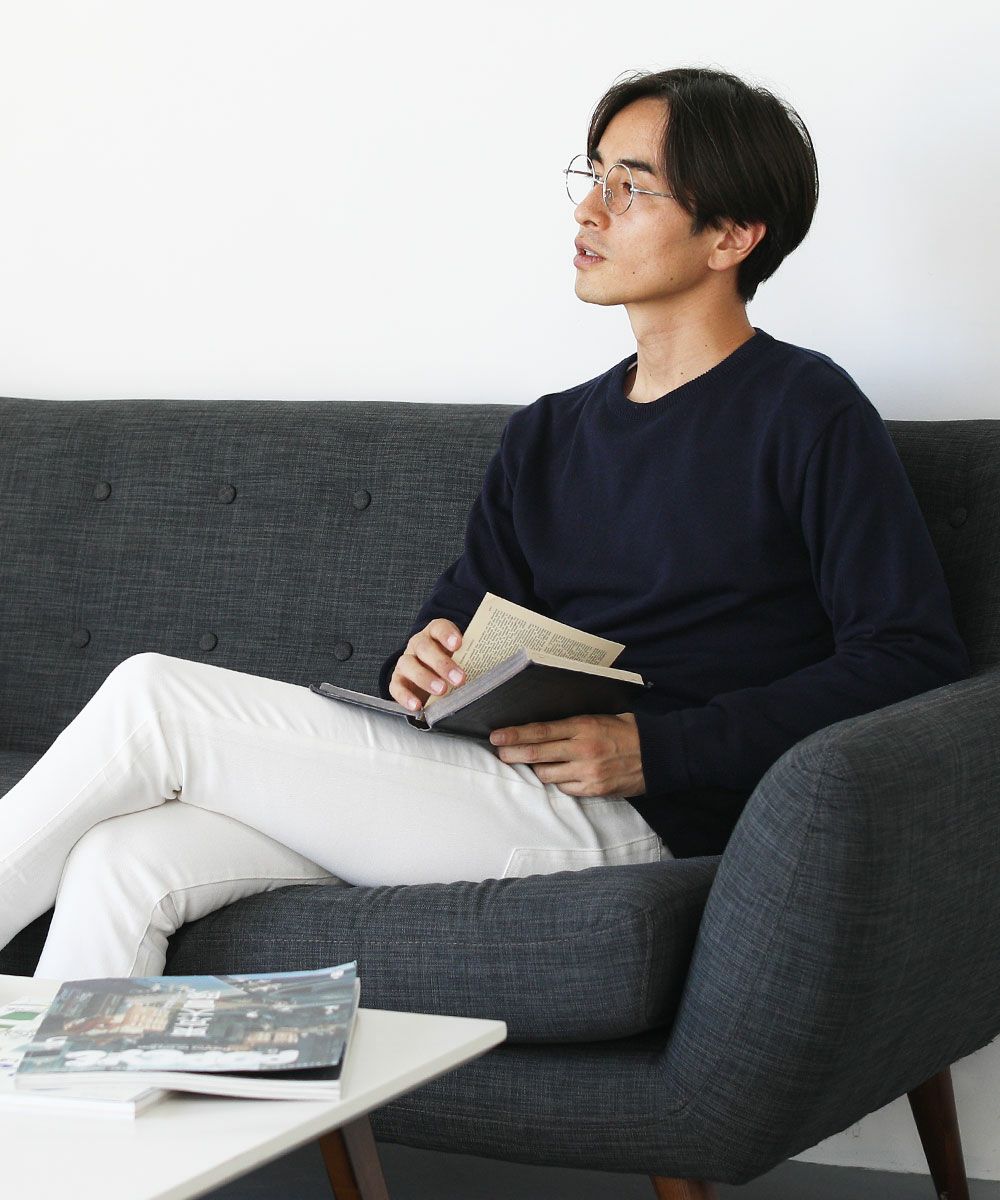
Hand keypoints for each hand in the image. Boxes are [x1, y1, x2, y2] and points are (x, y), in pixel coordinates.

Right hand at [389, 618, 465, 711]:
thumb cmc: (451, 661)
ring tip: (442, 691)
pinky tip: (418, 706)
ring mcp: (406, 662)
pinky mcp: (398, 680)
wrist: (430, 670)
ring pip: (409, 665)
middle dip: (442, 663)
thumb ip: (472, 657)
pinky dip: (406, 697)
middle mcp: (418, 644)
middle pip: (424, 648)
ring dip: (425, 678)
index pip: (439, 627)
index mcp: (434, 633)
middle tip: (459, 678)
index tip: (458, 644)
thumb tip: (492, 672)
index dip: (447, 634)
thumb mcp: (461, 655)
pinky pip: (396, 687)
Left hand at [489, 713, 645, 798]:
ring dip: (537, 769)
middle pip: (538, 753)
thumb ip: (572, 725)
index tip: (497, 735)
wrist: (658, 754)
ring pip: (547, 774)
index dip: (515, 734)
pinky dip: (559, 781)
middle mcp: (583, 750)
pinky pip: (565, 788)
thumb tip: (540, 729)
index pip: (541, 731)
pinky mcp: (594, 790)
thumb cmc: (626, 731)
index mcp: (583, 727)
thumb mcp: (599, 718)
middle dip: (514, 754)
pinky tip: (560, 774)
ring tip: (531, 763)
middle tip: (500, 752)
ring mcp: (588, 772)